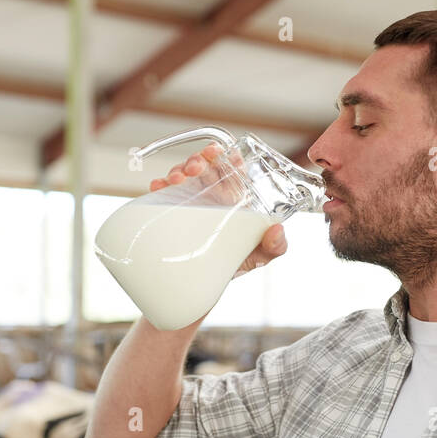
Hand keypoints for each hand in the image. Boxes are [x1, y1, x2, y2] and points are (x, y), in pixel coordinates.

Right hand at [149, 144, 286, 277]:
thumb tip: (278, 230)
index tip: (218, 153)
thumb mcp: (261, 255)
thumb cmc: (238, 262)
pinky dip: (159, 187)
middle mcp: (212, 194)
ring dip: (178, 169)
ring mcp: (191, 201)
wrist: (207, 283)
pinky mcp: (173, 212)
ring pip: (182, 175)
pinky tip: (158, 187)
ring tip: (177, 179)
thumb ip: (276, 246)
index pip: (231, 166)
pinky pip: (163, 194)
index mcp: (234, 196)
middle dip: (198, 159)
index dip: (226, 155)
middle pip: (204, 165)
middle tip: (195, 168)